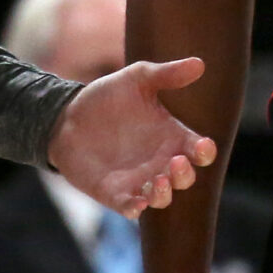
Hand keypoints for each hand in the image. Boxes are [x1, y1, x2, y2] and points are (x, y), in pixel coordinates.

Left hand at [46, 58, 219, 214]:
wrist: (68, 116)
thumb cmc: (108, 97)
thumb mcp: (137, 79)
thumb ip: (167, 74)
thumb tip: (199, 64)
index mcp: (171, 136)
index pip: (197, 150)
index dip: (204, 151)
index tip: (202, 146)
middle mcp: (160, 162)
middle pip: (184, 178)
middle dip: (185, 175)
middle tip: (176, 162)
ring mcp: (139, 180)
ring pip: (161, 198)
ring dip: (165, 194)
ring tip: (160, 182)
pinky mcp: (114, 193)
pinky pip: (130, 207)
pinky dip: (135, 208)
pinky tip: (137, 205)